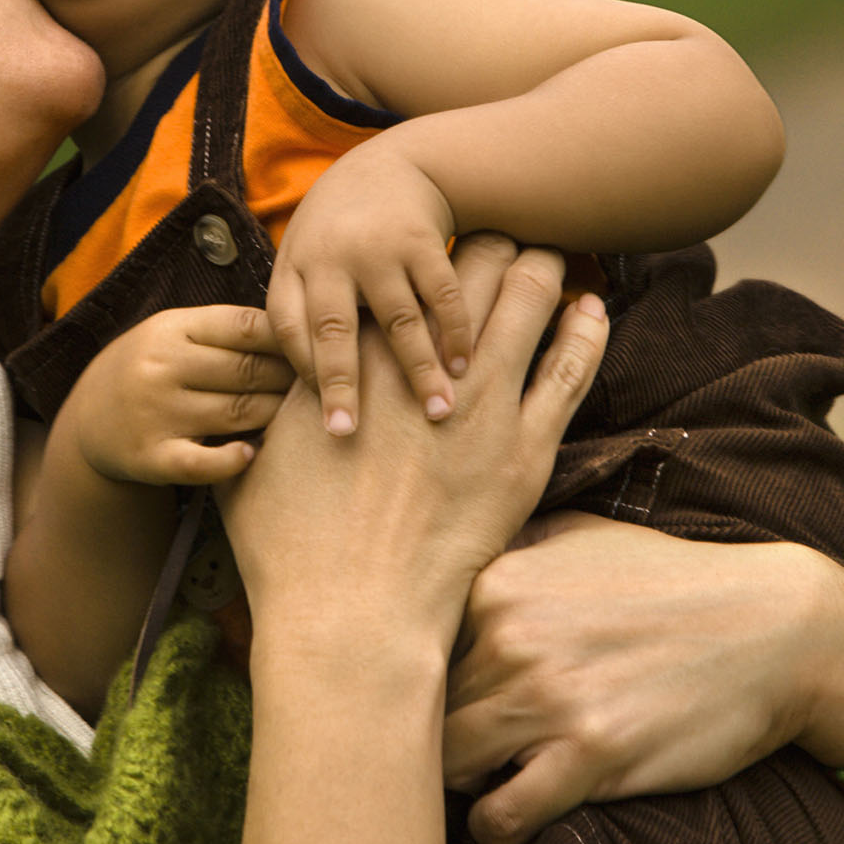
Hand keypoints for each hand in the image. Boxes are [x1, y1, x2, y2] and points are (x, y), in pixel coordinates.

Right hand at [59, 303, 292, 485]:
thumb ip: (223, 330)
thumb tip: (298, 328)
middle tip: (316, 386)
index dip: (288, 339)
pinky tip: (250, 453)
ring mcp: (155, 413)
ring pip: (238, 413)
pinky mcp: (151, 458)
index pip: (244, 326)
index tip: (314, 350)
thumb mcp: (172, 335)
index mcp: (170, 328)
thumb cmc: (149, 371)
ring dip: (274, 416)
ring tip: (297, 416)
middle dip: (289, 379)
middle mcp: (160, 367)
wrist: (87, 422)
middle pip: (248, 371)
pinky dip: (234, 459)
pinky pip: (205, 462)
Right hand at [224, 244, 608, 652]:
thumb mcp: (252, 464)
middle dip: (488, 242)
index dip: (423, 253)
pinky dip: (584, 329)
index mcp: (354, 357)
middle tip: (502, 233)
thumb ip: (266, 418)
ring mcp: (479, 404)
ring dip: (539, 266)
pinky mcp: (525, 449)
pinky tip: (591, 304)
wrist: (348, 611)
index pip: (400, 278)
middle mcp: (418, 363)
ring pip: (525, 302)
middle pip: (468, 269)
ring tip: (548, 249)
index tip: (438, 240)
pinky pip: (570, 370)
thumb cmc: (288, 548)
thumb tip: (255, 403)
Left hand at [267, 136, 474, 435]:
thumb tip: (295, 396)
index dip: (302, 373)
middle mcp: (331, 256)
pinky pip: (442, 296)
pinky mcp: (422, 240)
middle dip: (341, 386)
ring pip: (399, 319)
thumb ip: (303, 311)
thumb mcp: (307, 257)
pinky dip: (456, 333)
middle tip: (347, 433)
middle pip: (333, 330)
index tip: (321, 416)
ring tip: (438, 413)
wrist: (394, 165)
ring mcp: (378, 247)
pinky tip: (465, 366)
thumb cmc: (343, 232)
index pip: (288, 328)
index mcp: (295, 265)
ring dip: (420, 370)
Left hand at [441, 513, 843, 843]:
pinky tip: (512, 817)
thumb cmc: (675, 582)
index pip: (410, 644)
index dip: (416, 676)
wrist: (778, 630)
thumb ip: (509, 546)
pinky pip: (502, 814)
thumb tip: (446, 559)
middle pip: (424, 707)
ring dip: (461, 780)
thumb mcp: (584, 535)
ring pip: (450, 763)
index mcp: (497, 582)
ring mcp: (549, 698)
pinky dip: (498, 826)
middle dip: (433, 732)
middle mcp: (510, 635)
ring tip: (483, 781)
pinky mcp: (591, 757)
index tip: (433, 696)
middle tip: (455, 749)